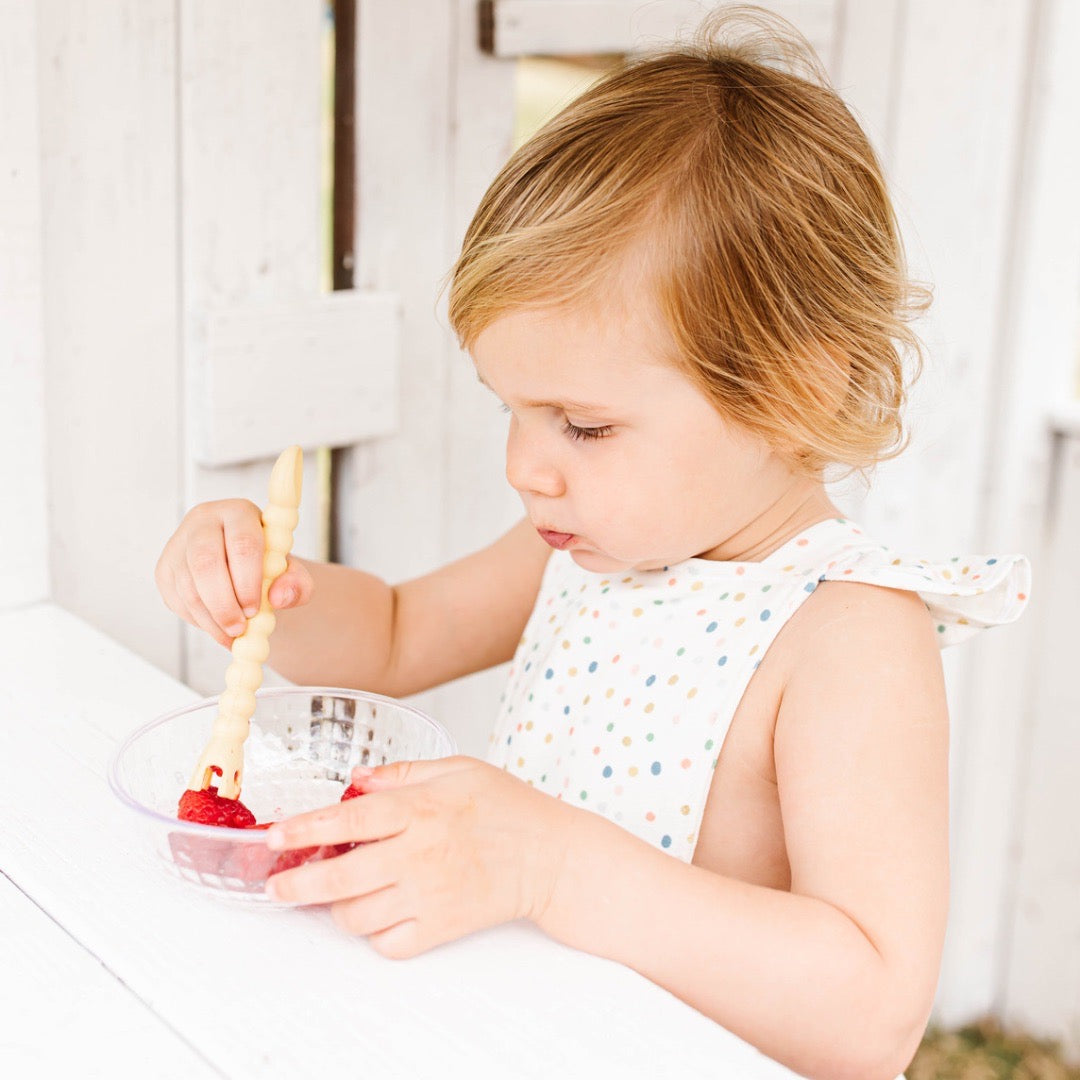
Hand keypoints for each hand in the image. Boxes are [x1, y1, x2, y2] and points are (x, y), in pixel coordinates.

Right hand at [155, 499, 313, 646]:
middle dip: (224, 604)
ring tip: (233, 635)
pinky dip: (199, 621)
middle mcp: (204, 521)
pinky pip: (177, 600)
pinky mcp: (164, 569)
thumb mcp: (292, 573)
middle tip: (240, 629)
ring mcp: (179, 544)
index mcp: (239, 513)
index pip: (242, 543)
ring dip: (211, 619)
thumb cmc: (270, 567)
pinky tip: (218, 627)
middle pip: (206, 562)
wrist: (244, 570)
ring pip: (189, 586)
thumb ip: (297, 584)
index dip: (248, 581)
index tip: (255, 610)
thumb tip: (280, 597)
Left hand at [264, 756, 574, 957]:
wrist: (550, 855)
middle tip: (278, 887)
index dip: (304, 829)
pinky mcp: (441, 928)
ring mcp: (429, 895)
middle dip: (297, 885)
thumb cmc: (507, 806)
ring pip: (357, 916)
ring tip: (337, 894)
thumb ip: (403, 773)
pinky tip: (378, 914)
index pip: (348, 819)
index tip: (273, 838)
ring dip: (336, 908)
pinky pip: (388, 943)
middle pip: (340, 877)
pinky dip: (374, 934)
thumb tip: (356, 779)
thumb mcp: (457, 769)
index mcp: (421, 809)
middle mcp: (419, 854)